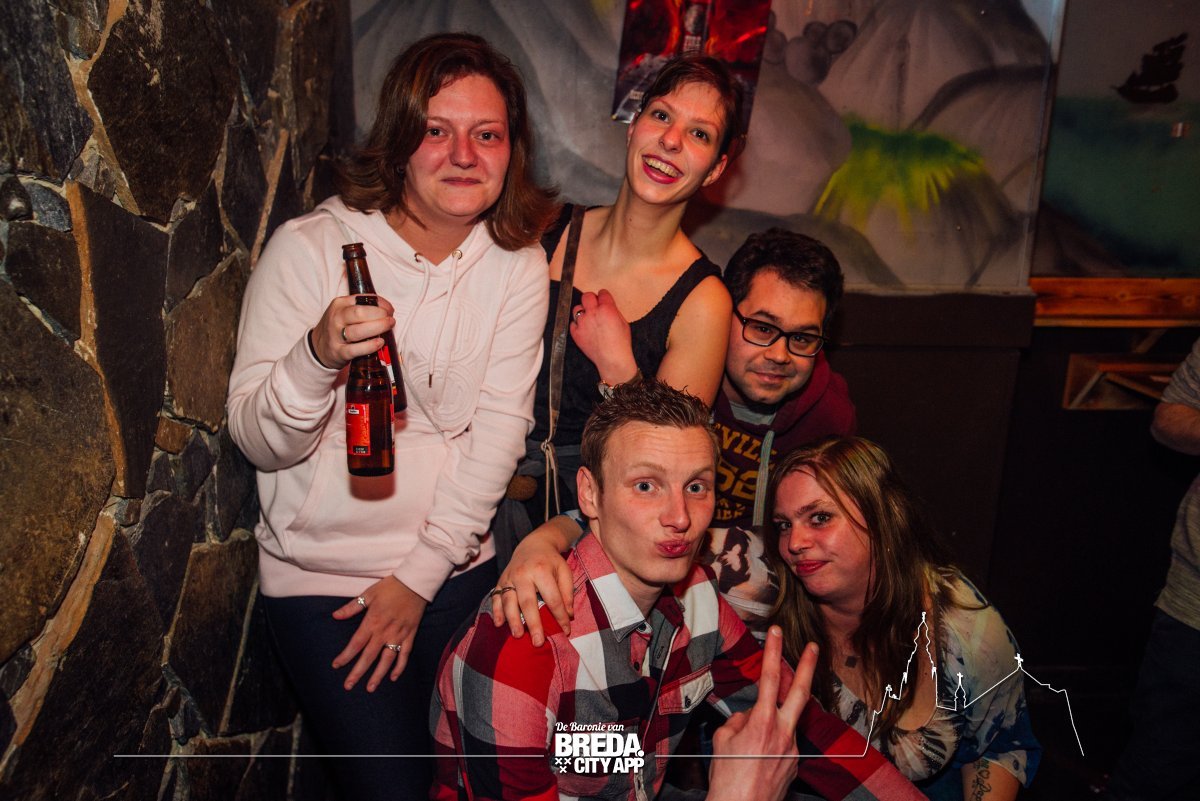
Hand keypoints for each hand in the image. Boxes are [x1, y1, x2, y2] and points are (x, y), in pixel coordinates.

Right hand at [311, 293, 395, 369]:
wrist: (318, 347)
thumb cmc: (338, 327)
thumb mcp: (345, 311)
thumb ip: (363, 308)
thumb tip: (388, 309)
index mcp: (339, 304)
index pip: (362, 299)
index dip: (380, 303)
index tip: (390, 309)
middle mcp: (336, 318)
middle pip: (359, 313)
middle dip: (379, 314)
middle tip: (390, 319)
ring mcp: (335, 336)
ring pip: (358, 331)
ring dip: (377, 328)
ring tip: (389, 326)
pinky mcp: (338, 352)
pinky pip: (355, 349)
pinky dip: (369, 346)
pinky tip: (380, 342)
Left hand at [331, 576, 426, 691]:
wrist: (415, 583)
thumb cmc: (390, 587)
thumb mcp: (369, 594)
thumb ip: (352, 607)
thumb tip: (335, 616)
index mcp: (372, 622)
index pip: (356, 644)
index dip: (345, 656)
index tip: (336, 665)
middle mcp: (385, 632)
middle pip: (369, 657)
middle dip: (358, 672)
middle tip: (348, 686)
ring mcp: (399, 635)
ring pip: (387, 660)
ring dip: (378, 675)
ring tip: (370, 688)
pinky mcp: (410, 635)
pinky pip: (405, 654)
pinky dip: (400, 667)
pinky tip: (393, 677)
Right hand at [490, 518, 576, 645]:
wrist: (533, 544)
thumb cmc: (551, 561)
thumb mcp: (564, 571)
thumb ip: (567, 592)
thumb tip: (568, 614)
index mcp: (541, 570)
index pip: (552, 598)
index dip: (559, 616)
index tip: (565, 630)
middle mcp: (523, 574)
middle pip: (527, 602)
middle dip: (533, 623)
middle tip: (537, 642)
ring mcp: (509, 577)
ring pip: (509, 601)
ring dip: (512, 620)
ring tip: (518, 635)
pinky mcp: (500, 581)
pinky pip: (496, 597)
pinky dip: (496, 611)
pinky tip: (499, 624)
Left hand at [570, 289, 636, 384]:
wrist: (612, 359)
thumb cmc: (620, 343)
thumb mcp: (623, 323)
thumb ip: (614, 311)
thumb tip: (608, 306)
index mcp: (607, 309)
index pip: (602, 293)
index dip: (603, 296)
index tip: (603, 299)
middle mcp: (593, 313)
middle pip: (586, 296)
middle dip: (591, 299)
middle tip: (594, 305)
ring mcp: (582, 323)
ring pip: (576, 308)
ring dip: (582, 311)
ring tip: (588, 318)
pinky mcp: (576, 333)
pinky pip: (572, 323)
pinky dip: (577, 325)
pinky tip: (584, 329)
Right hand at [708, 627, 817, 800]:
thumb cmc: (727, 779)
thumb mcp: (722, 741)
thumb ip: (738, 721)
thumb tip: (748, 716)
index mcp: (763, 723)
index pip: (769, 678)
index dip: (772, 652)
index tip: (776, 632)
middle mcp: (783, 734)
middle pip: (800, 692)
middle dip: (807, 666)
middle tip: (813, 646)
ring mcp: (792, 750)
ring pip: (785, 722)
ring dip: (772, 721)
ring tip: (749, 746)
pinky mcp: (794, 764)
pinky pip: (782, 743)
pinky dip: (769, 743)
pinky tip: (754, 759)